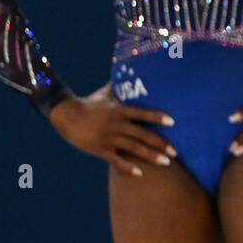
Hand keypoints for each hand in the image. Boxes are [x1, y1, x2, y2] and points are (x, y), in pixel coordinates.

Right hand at [49, 83, 175, 177]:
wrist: (66, 115)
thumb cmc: (89, 104)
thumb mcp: (105, 93)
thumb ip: (118, 85)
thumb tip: (127, 69)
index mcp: (119, 110)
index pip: (142, 114)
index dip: (157, 117)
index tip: (172, 122)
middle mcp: (116, 124)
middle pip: (142, 134)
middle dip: (160, 143)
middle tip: (176, 152)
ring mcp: (108, 138)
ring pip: (133, 149)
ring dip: (151, 156)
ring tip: (166, 162)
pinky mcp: (100, 149)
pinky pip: (116, 161)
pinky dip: (128, 168)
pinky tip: (140, 173)